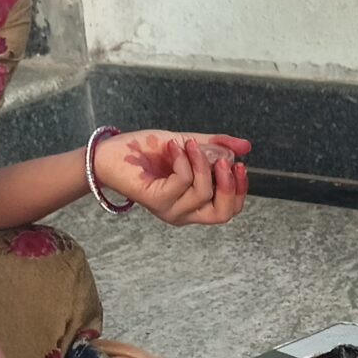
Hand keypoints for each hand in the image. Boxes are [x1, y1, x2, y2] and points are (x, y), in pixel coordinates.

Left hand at [95, 130, 250, 226]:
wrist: (111, 153)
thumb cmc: (147, 152)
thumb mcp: (189, 145)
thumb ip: (216, 146)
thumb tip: (246, 147)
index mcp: (194, 204)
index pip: (229, 209)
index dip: (240, 190)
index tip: (240, 164)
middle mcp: (184, 213)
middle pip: (222, 214)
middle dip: (229, 185)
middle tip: (224, 161)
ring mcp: (170, 210)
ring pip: (202, 192)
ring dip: (200, 162)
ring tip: (188, 144)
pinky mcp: (157, 200)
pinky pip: (182, 181)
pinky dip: (182, 160)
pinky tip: (173, 147)